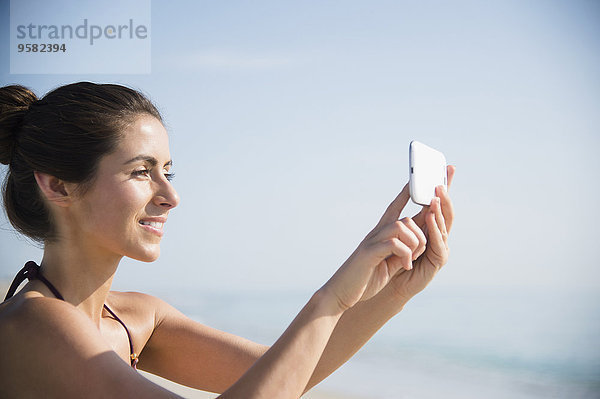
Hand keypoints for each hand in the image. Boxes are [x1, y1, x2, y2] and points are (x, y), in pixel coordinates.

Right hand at [320, 166, 454, 311]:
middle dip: (421, 234)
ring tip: (410, 260)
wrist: (341, 292)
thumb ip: (401, 251)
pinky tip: (404, 266)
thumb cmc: (365, 278)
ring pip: (403, 226)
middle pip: (407, 219)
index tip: (414, 179)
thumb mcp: (388, 263)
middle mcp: (376, 233)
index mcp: (381, 235)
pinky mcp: (370, 253)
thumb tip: (416, 243)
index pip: (395, 207)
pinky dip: (406, 255)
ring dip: (415, 243)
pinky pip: (395, 243)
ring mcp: (372, 241)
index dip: (406, 193)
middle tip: (418, 253)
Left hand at [388, 165, 454, 301]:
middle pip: (445, 211)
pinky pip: (438, 242)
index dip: (444, 186)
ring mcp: (439, 247)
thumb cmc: (390, 257)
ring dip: (439, 210)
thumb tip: (409, 186)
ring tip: (436, 197)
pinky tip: (430, 218)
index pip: (439, 202)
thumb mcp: (398, 230)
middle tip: (440, 181)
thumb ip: (405, 213)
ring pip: (443, 225)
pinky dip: (434, 229)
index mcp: (428, 225)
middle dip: (445, 195)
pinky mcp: (437, 261)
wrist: (387, 284)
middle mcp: (437, 235)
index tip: (448, 167)